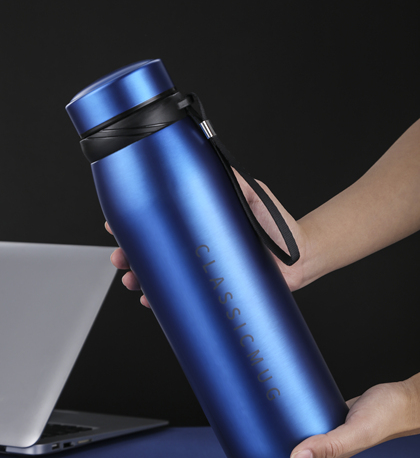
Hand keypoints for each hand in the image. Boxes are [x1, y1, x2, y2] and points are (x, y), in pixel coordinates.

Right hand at [104, 170, 309, 306]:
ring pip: (164, 275)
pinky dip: (164, 300)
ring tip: (132, 281)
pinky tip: (151, 300)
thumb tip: (213, 157)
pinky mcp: (214, 289)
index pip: (162, 221)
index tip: (116, 224)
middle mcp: (198, 246)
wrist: (300, 255)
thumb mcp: (252, 194)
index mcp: (200, 222)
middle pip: (156, 251)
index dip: (137, 223)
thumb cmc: (278, 224)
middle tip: (121, 258)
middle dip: (131, 255)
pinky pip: (184, 296)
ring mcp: (204, 268)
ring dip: (141, 279)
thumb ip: (234, 179)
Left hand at [192, 376, 419, 457]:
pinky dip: (257, 442)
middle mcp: (304, 455)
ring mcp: (304, 443)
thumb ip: (328, 445)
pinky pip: (276, 439)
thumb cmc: (383, 418)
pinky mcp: (306, 427)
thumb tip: (295, 457)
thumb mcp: (356, 431)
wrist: (396, 405)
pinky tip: (248, 437)